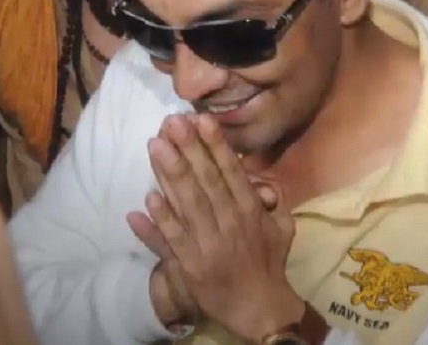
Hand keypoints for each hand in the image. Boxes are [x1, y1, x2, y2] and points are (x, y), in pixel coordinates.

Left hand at [128, 114, 302, 343]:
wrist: (259, 308)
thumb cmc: (270, 263)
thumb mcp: (282, 228)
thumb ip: (273, 201)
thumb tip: (263, 179)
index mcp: (250, 211)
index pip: (231, 173)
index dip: (216, 146)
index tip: (202, 120)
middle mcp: (229, 223)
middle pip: (205, 181)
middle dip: (188, 149)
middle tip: (172, 122)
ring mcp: (208, 244)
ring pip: (186, 204)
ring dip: (169, 174)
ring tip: (156, 146)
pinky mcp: (190, 265)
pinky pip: (172, 240)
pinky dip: (159, 221)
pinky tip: (146, 200)